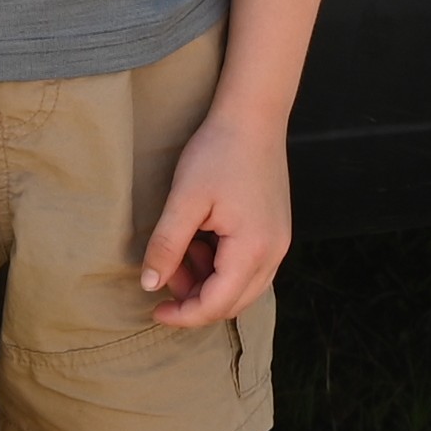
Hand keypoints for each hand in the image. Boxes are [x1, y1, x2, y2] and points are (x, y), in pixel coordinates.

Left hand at [138, 102, 294, 328]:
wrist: (254, 116)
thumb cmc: (219, 152)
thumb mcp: (185, 199)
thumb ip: (167, 246)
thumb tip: (150, 285)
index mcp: (252, 249)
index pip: (217, 304)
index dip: (183, 315)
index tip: (154, 309)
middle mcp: (274, 252)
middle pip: (233, 303)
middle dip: (195, 299)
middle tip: (166, 274)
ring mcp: (279, 242)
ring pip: (243, 287)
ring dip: (209, 283)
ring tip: (183, 251)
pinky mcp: (276, 231)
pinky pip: (250, 268)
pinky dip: (223, 267)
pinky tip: (202, 243)